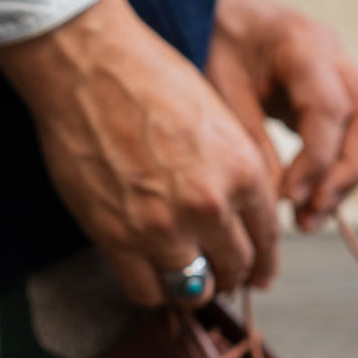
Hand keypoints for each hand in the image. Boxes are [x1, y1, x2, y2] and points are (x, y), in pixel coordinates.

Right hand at [0, 0, 278, 306]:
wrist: (91, 66)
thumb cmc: (150, 79)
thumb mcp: (216, 120)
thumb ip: (232, 171)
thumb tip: (234, 213)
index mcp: (243, 171)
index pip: (267, 237)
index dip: (263, 263)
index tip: (258, 275)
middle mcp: (210, 206)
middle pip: (234, 267)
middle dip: (230, 276)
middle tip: (220, 278)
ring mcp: (163, 228)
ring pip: (193, 289)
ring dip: (190, 288)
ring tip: (182, 280)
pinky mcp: (119, 238)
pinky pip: (145, 291)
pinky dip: (151, 291)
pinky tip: (148, 277)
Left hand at [206, 0, 357, 231]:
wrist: (218, 13)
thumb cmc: (214, 47)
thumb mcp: (222, 94)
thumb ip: (250, 142)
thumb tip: (273, 200)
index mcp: (303, 46)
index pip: (330, 109)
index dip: (317, 160)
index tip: (291, 198)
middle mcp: (334, 54)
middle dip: (346, 174)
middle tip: (312, 217)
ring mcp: (343, 68)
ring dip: (348, 176)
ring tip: (312, 218)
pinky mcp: (338, 88)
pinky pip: (356, 129)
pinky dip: (339, 165)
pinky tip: (313, 197)